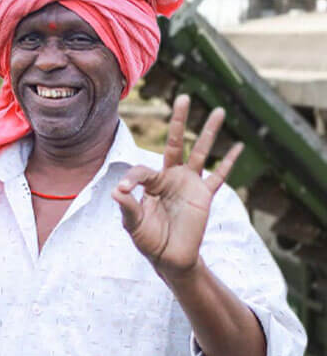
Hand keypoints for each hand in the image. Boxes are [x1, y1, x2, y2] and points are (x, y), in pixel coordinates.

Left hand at [111, 94, 243, 280]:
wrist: (170, 258)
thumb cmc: (149, 240)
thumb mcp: (133, 224)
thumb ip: (127, 207)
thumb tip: (116, 190)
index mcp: (151, 183)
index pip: (142, 170)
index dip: (133, 179)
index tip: (124, 190)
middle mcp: (171, 177)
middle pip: (175, 142)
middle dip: (178, 121)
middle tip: (183, 97)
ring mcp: (189, 184)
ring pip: (200, 152)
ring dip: (208, 132)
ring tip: (218, 111)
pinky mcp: (204, 196)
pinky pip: (219, 176)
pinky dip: (229, 162)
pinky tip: (239, 147)